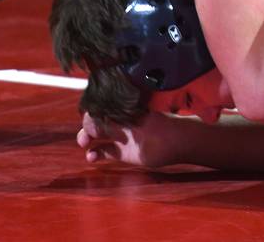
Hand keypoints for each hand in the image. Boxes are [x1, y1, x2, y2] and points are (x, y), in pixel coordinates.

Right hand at [77, 111, 194, 167]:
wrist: (179, 142)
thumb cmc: (162, 125)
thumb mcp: (140, 119)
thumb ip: (120, 117)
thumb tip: (101, 109)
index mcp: (124, 110)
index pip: (101, 106)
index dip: (92, 111)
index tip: (89, 117)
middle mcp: (120, 121)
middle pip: (96, 119)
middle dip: (86, 124)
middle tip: (86, 133)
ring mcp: (121, 136)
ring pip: (97, 135)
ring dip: (87, 139)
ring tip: (85, 144)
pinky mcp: (123, 152)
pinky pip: (104, 151)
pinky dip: (95, 153)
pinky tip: (92, 157)